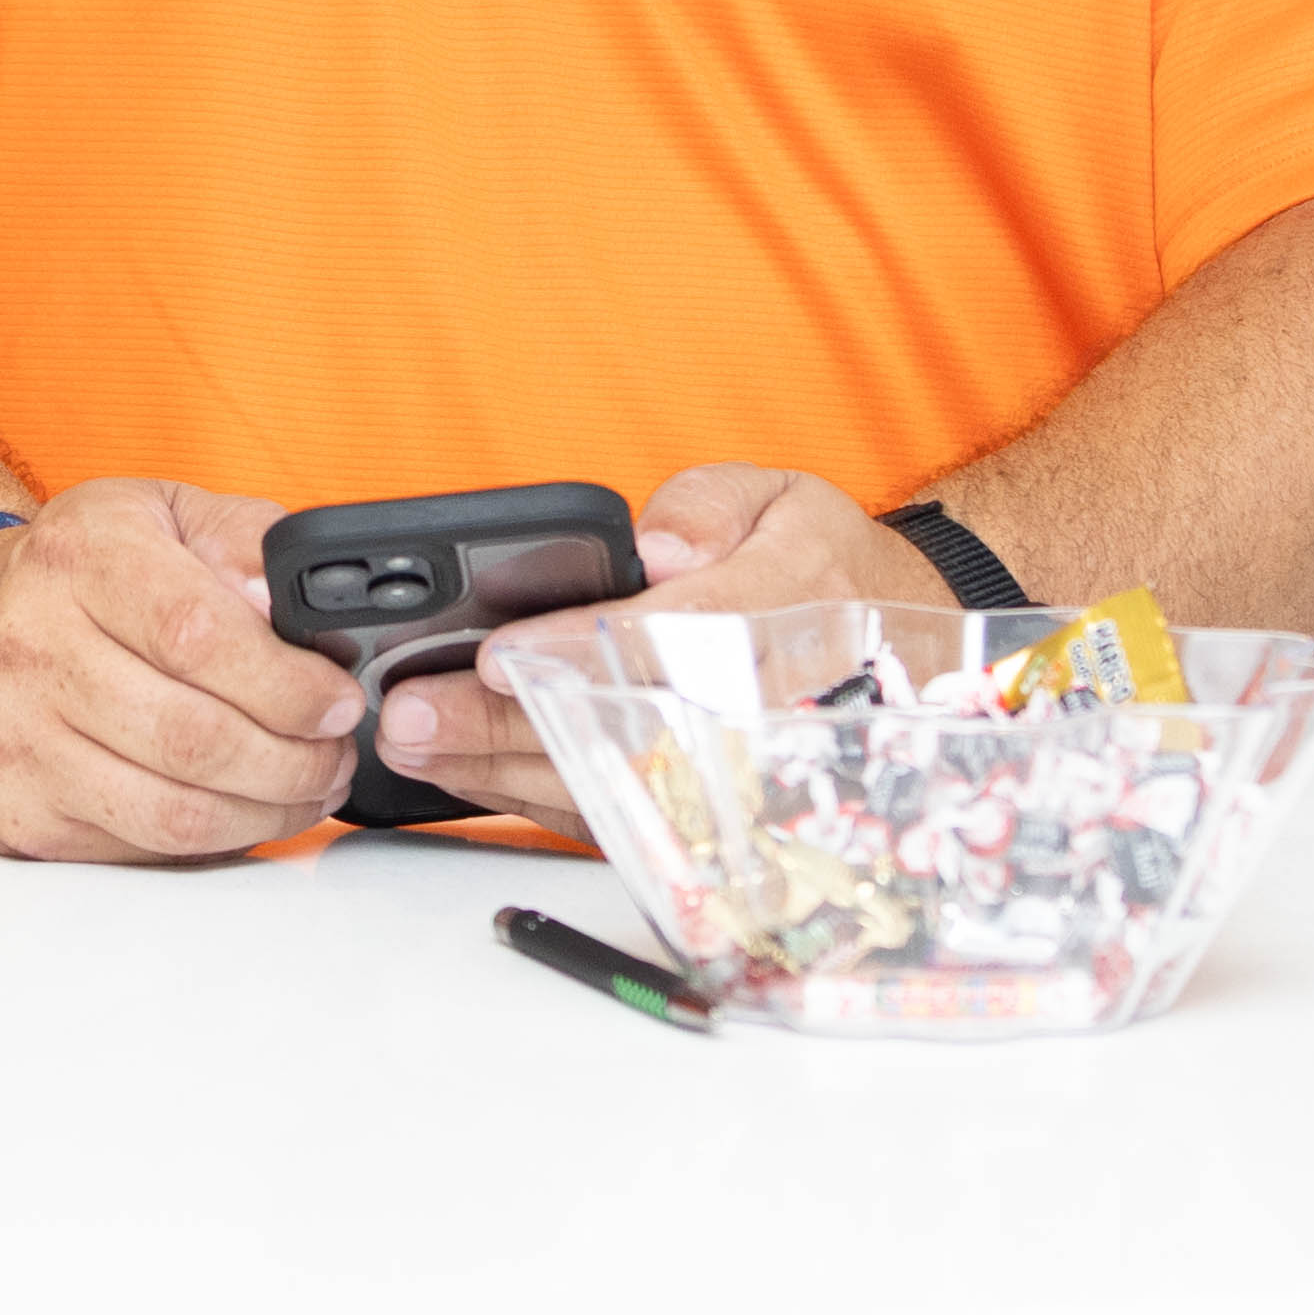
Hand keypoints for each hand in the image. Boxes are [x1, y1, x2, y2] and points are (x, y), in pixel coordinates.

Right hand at [0, 479, 358, 862]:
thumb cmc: (69, 577)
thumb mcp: (154, 515)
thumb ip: (241, 540)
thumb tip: (295, 607)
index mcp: (78, 559)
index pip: (197, 633)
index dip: (287, 682)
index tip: (339, 700)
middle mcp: (31, 647)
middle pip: (194, 736)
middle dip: (295, 760)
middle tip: (335, 754)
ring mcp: (15, 740)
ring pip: (173, 812)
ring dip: (267, 813)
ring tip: (306, 788)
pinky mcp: (14, 814)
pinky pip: (140, 850)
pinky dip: (211, 842)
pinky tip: (240, 810)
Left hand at [411, 465, 956, 829]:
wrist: (902, 653)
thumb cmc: (823, 565)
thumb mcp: (782, 496)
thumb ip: (713, 505)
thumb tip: (658, 548)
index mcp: (790, 605)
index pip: (676, 636)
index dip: (581, 651)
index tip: (497, 655)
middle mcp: (765, 703)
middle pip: (625, 726)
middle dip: (512, 726)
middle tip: (412, 715)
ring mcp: (739, 772)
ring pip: (613, 788)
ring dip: (504, 774)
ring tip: (410, 747)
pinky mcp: (713, 808)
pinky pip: (621, 818)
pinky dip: (536, 801)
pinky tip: (463, 778)